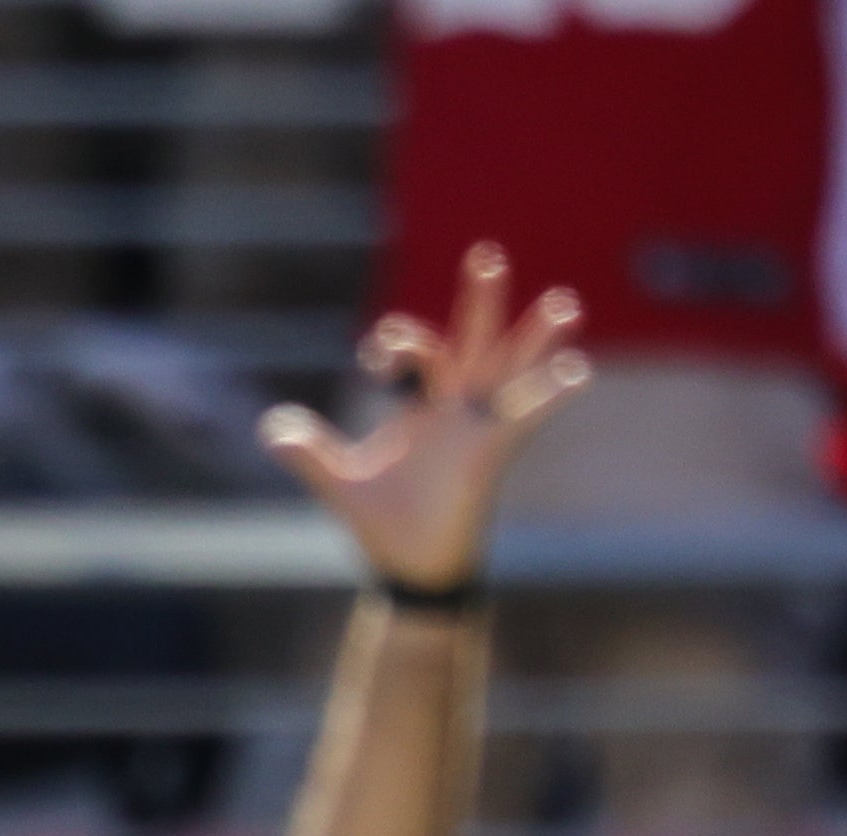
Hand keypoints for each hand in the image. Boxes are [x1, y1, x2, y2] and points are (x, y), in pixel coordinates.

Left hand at [260, 245, 587, 595]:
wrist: (408, 570)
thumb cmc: (383, 525)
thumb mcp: (340, 484)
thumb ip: (310, 455)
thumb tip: (270, 428)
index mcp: (421, 407)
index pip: (419, 353)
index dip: (400, 344)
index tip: (377, 359)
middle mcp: (456, 408)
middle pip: (472, 341)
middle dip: (479, 301)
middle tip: (486, 255)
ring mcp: (479, 428)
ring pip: (511, 371)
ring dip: (535, 340)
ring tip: (563, 304)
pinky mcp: (493, 454)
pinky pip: (525, 418)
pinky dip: (550, 396)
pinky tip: (576, 372)